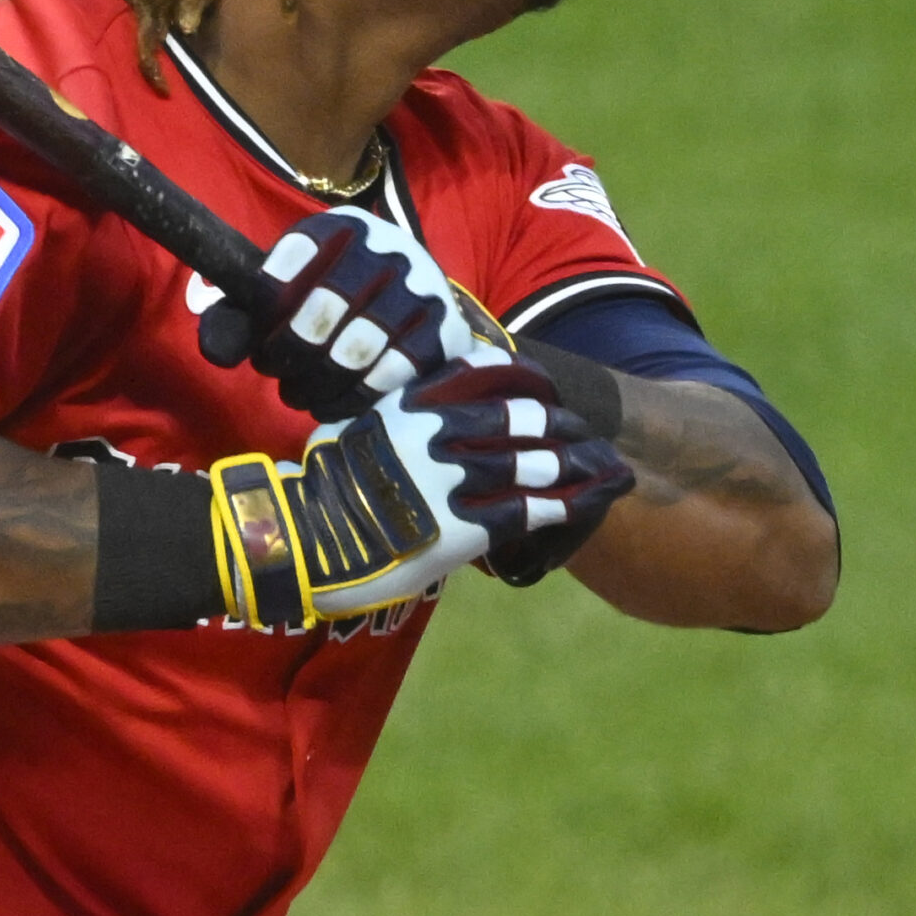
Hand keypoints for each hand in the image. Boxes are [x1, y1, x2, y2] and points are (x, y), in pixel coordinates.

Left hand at [198, 206, 502, 420]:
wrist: (416, 306)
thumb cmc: (335, 300)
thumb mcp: (287, 291)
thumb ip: (242, 314)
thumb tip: (218, 352)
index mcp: (340, 226)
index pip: (296, 252)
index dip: (268, 297)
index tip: (258, 328)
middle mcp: (386, 247)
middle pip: (324, 306)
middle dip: (287, 349)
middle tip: (272, 369)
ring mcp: (421, 288)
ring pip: (357, 346)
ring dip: (316, 380)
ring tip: (296, 392)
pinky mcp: (443, 332)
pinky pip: (392, 372)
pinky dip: (352, 396)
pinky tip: (331, 404)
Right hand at [209, 348, 635, 626]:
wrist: (310, 542)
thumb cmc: (324, 488)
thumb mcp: (354, 430)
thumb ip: (397, 418)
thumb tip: (419, 416)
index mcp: (414, 403)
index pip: (487, 374)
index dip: (527, 380)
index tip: (547, 388)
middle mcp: (441, 433)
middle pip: (525, 420)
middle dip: (564, 427)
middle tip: (587, 434)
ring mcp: (457, 479)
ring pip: (539, 464)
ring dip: (579, 466)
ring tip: (606, 469)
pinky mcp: (469, 527)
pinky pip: (532, 511)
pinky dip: (565, 505)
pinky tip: (583, 505)